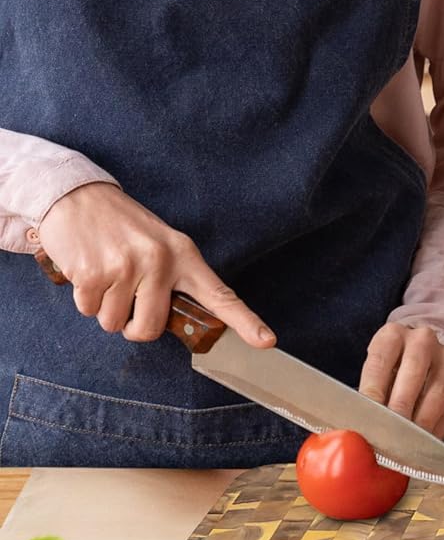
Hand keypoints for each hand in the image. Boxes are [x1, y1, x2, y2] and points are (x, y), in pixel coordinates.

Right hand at [36, 182, 274, 347]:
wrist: (80, 198)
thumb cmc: (122, 227)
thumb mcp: (160, 244)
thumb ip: (173, 279)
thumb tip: (173, 321)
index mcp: (184, 255)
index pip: (219, 294)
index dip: (244, 321)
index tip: (267, 341)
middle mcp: (160, 261)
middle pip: (150, 328)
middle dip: (133, 325)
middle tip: (126, 296)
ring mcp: (127, 267)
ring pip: (114, 324)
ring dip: (105, 308)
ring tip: (107, 273)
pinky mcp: (94, 274)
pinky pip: (88, 311)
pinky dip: (85, 299)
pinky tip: (89, 269)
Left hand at [360, 322, 443, 439]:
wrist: (427, 369)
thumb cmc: (391, 378)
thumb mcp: (375, 380)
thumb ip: (366, 400)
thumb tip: (347, 432)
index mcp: (393, 335)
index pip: (380, 362)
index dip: (373, 394)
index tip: (366, 422)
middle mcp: (423, 339)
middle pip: (412, 375)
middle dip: (399, 411)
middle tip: (389, 437)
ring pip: (437, 394)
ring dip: (420, 425)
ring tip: (406, 446)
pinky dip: (438, 430)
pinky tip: (425, 442)